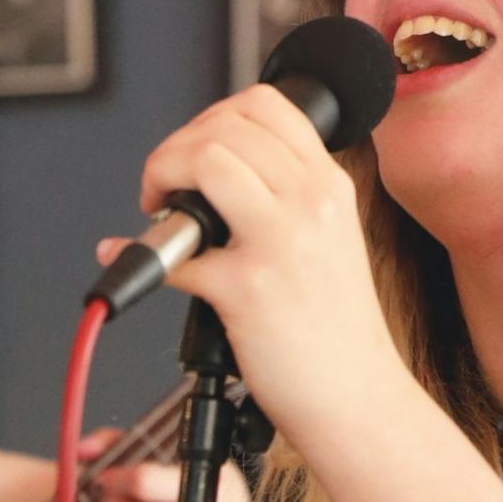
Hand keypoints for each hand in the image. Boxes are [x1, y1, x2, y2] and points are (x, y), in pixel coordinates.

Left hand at [101, 85, 400, 451]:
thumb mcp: (330, 240)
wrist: (358, 397)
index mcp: (330, 186)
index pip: (266, 104)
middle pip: (225, 126)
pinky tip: (149, 268)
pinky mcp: (247, 290)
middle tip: (165, 188)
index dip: (212, 117)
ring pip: (205, 161)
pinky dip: (144, 257)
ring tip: (161, 217)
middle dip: (174, 149)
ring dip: (162, 177)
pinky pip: (175, 250)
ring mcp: (282, 243)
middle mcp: (312, 204)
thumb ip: (284, 197)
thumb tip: (205, 168)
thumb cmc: (336, 328)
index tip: (196, 153)